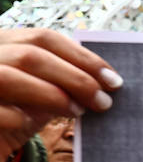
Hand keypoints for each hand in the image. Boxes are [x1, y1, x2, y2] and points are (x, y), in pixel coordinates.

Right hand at [0, 29, 121, 159]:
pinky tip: (35, 123)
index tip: (112, 79)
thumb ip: (64, 80)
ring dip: (51, 95)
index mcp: (3, 43)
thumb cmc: (16, 114)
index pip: (43, 38)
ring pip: (8, 77)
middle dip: (75, 78)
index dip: (82, 56)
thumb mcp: (42, 91)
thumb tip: (105, 80)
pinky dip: (21, 117)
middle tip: (104, 101)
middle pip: (30, 55)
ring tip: (78, 112)